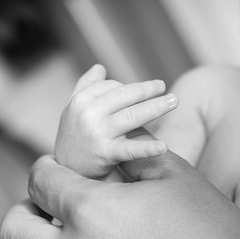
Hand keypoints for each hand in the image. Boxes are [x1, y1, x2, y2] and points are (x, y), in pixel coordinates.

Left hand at [0, 143, 239, 238]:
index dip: (47, 169)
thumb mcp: (173, 173)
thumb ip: (131, 151)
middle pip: (11, 232)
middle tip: (47, 209)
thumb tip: (113, 140)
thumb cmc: (209, 230)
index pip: (38, 180)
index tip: (60, 173)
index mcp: (89, 210)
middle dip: (24, 211)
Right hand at [54, 64, 178, 177]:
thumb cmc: (75, 137)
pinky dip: (147, 149)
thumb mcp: (74, 109)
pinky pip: (129, 149)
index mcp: (81, 99)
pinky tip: (163, 147)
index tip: (145, 92)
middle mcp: (88, 113)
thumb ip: (86, 86)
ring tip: (174, 102)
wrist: (65, 171)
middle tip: (165, 87)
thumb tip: (100, 67)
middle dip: (148, 91)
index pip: (114, 88)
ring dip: (156, 107)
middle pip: (125, 97)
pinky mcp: (104, 154)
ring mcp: (96, 133)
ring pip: (132, 116)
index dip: (132, 90)